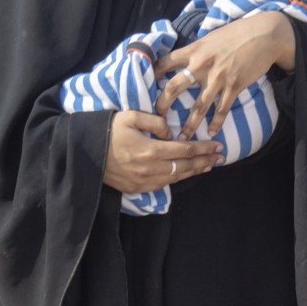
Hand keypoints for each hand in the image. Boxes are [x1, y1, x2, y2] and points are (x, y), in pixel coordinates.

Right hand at [103, 110, 223, 193]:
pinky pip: (164, 184)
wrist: (86, 153)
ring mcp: (144, 181)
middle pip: (185, 166)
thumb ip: (155, 121)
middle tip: (221, 156)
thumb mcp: (130, 116)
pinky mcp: (138, 188)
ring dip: (195, 171)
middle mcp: (150, 169)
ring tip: (209, 165)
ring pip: (176, 178)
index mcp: (150, 150)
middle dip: (205, 160)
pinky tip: (186, 173)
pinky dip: (178, 178)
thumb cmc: (109, 130)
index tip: (217, 146)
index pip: (185, 150)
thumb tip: (170, 131)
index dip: (203, 148)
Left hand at [153, 11, 294, 140]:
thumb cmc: (237, 33)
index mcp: (194, 49)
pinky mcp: (234, 85)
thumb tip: (184, 57)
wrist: (264, 35)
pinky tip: (211, 133)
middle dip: (163, 106)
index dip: (152, 75)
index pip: (165, 62)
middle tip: (157, 120)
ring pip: (198, 106)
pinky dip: (216, 123)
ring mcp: (218, 76)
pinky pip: (222, 109)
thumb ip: (197, 49)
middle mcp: (202, 64)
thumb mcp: (211, 37)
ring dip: (189, 125)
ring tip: (182, 138)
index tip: (145, 88)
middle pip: (174, 87)